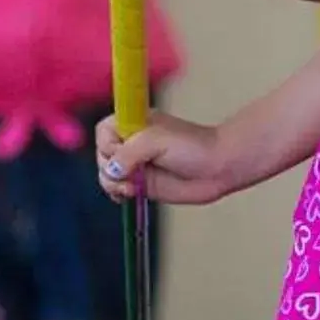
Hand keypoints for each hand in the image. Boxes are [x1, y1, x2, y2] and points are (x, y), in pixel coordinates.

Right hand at [96, 111, 244, 206]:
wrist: (218, 167)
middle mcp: (131, 143)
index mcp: (133, 124)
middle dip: (111, 168)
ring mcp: (135, 165)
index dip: (108, 144)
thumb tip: (111, 170)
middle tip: (132, 174)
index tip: (122, 151)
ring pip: (107, 175)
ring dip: (114, 184)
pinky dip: (117, 193)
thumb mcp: (157, 140)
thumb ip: (130, 152)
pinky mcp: (141, 184)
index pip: (103, 131)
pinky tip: (130, 194)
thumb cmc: (192, 147)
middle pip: (102, 156)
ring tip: (133, 188)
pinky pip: (117, 189)